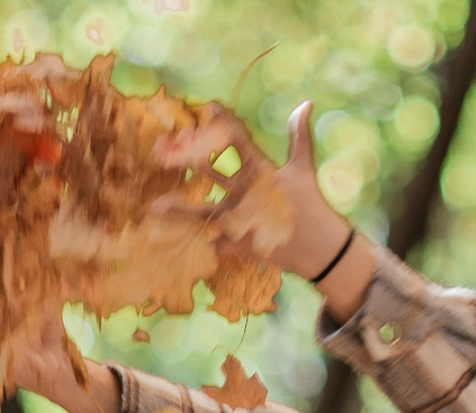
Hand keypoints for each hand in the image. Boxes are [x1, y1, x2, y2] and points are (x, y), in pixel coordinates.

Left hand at [155, 100, 351, 281]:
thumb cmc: (310, 203)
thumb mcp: (303, 167)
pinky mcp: (241, 245)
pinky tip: (174, 244)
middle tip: (167, 149)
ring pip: (207, 213)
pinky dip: (198, 245)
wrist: (319, 247)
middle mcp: (249, 195)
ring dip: (181, 210)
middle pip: (215, 172)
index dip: (223, 123)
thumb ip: (298, 135)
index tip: (207, 107)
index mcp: (263, 172)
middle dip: (192, 159)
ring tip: (156, 206)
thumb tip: (305, 103)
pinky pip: (215, 245)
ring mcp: (243, 221)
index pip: (240, 142)